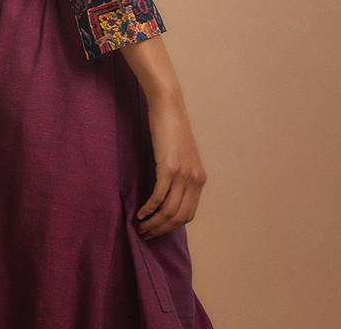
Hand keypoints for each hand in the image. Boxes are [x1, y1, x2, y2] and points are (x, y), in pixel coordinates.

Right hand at [136, 91, 206, 239]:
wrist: (169, 106)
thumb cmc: (171, 129)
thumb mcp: (181, 157)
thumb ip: (179, 176)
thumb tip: (167, 196)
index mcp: (200, 180)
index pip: (188, 215)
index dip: (171, 227)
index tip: (157, 231)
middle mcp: (195, 180)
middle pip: (178, 217)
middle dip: (161, 229)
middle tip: (145, 234)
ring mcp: (183, 174)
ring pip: (168, 210)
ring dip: (153, 223)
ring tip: (140, 227)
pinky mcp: (169, 167)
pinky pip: (159, 196)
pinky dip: (148, 208)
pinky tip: (140, 212)